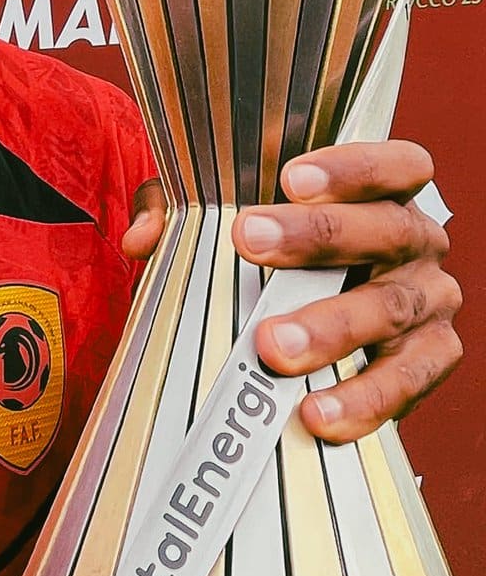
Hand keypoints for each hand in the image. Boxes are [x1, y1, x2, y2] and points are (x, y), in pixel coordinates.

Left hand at [122, 141, 460, 441]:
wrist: (322, 332)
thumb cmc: (275, 257)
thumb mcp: (221, 216)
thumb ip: (179, 211)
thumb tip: (143, 238)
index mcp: (382, 195)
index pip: (393, 164)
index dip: (351, 166)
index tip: (290, 177)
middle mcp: (416, 242)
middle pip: (385, 230)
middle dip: (315, 234)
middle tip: (248, 240)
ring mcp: (429, 301)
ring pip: (390, 308)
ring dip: (329, 326)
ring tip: (270, 345)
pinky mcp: (431, 359)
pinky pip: (407, 380)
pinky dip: (363, 398)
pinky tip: (315, 411)